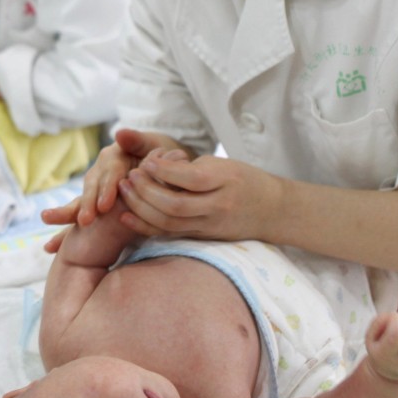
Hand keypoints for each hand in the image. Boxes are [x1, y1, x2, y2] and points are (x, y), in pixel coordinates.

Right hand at [74, 128, 185, 226]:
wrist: (160, 166)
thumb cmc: (160, 156)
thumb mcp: (153, 144)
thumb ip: (137, 140)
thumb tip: (119, 134)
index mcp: (113, 156)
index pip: (110, 172)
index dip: (107, 188)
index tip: (104, 206)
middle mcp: (100, 171)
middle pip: (92, 187)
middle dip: (88, 205)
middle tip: (85, 221)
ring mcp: (96, 187)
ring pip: (82, 200)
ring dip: (73, 215)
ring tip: (67, 231)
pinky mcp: (95, 202)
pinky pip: (80, 213)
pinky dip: (66, 227)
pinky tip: (52, 244)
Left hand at [116, 152, 282, 240]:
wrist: (272, 210)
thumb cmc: (244, 180)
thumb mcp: (223, 165)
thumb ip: (190, 168)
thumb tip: (154, 167)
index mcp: (225, 182)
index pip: (190, 178)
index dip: (164, 170)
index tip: (147, 160)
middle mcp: (218, 207)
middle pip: (175, 205)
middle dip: (146, 191)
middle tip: (129, 177)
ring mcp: (210, 226)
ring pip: (169, 223)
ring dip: (142, 208)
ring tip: (125, 191)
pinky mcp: (203, 237)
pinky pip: (170, 234)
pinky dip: (146, 226)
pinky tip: (128, 216)